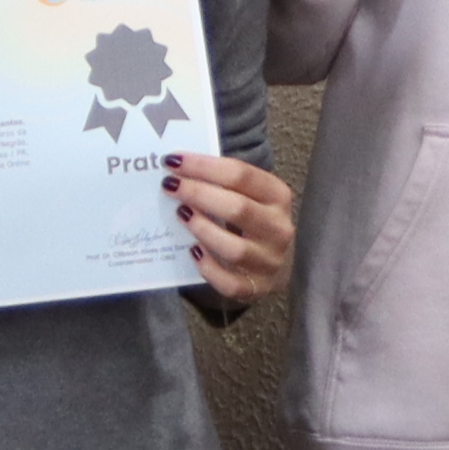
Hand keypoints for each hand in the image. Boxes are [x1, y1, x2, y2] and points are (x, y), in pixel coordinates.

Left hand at [174, 152, 297, 303]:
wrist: (277, 261)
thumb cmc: (253, 218)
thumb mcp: (249, 194)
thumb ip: (223, 181)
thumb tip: (178, 167)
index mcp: (278, 196)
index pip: (241, 175)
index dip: (204, 166)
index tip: (174, 160)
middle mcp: (278, 228)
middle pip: (238, 208)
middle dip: (198, 194)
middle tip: (170, 186)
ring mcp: (269, 261)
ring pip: (235, 248)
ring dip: (203, 229)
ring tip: (181, 215)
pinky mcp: (257, 288)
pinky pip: (230, 283)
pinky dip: (209, 268)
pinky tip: (193, 252)